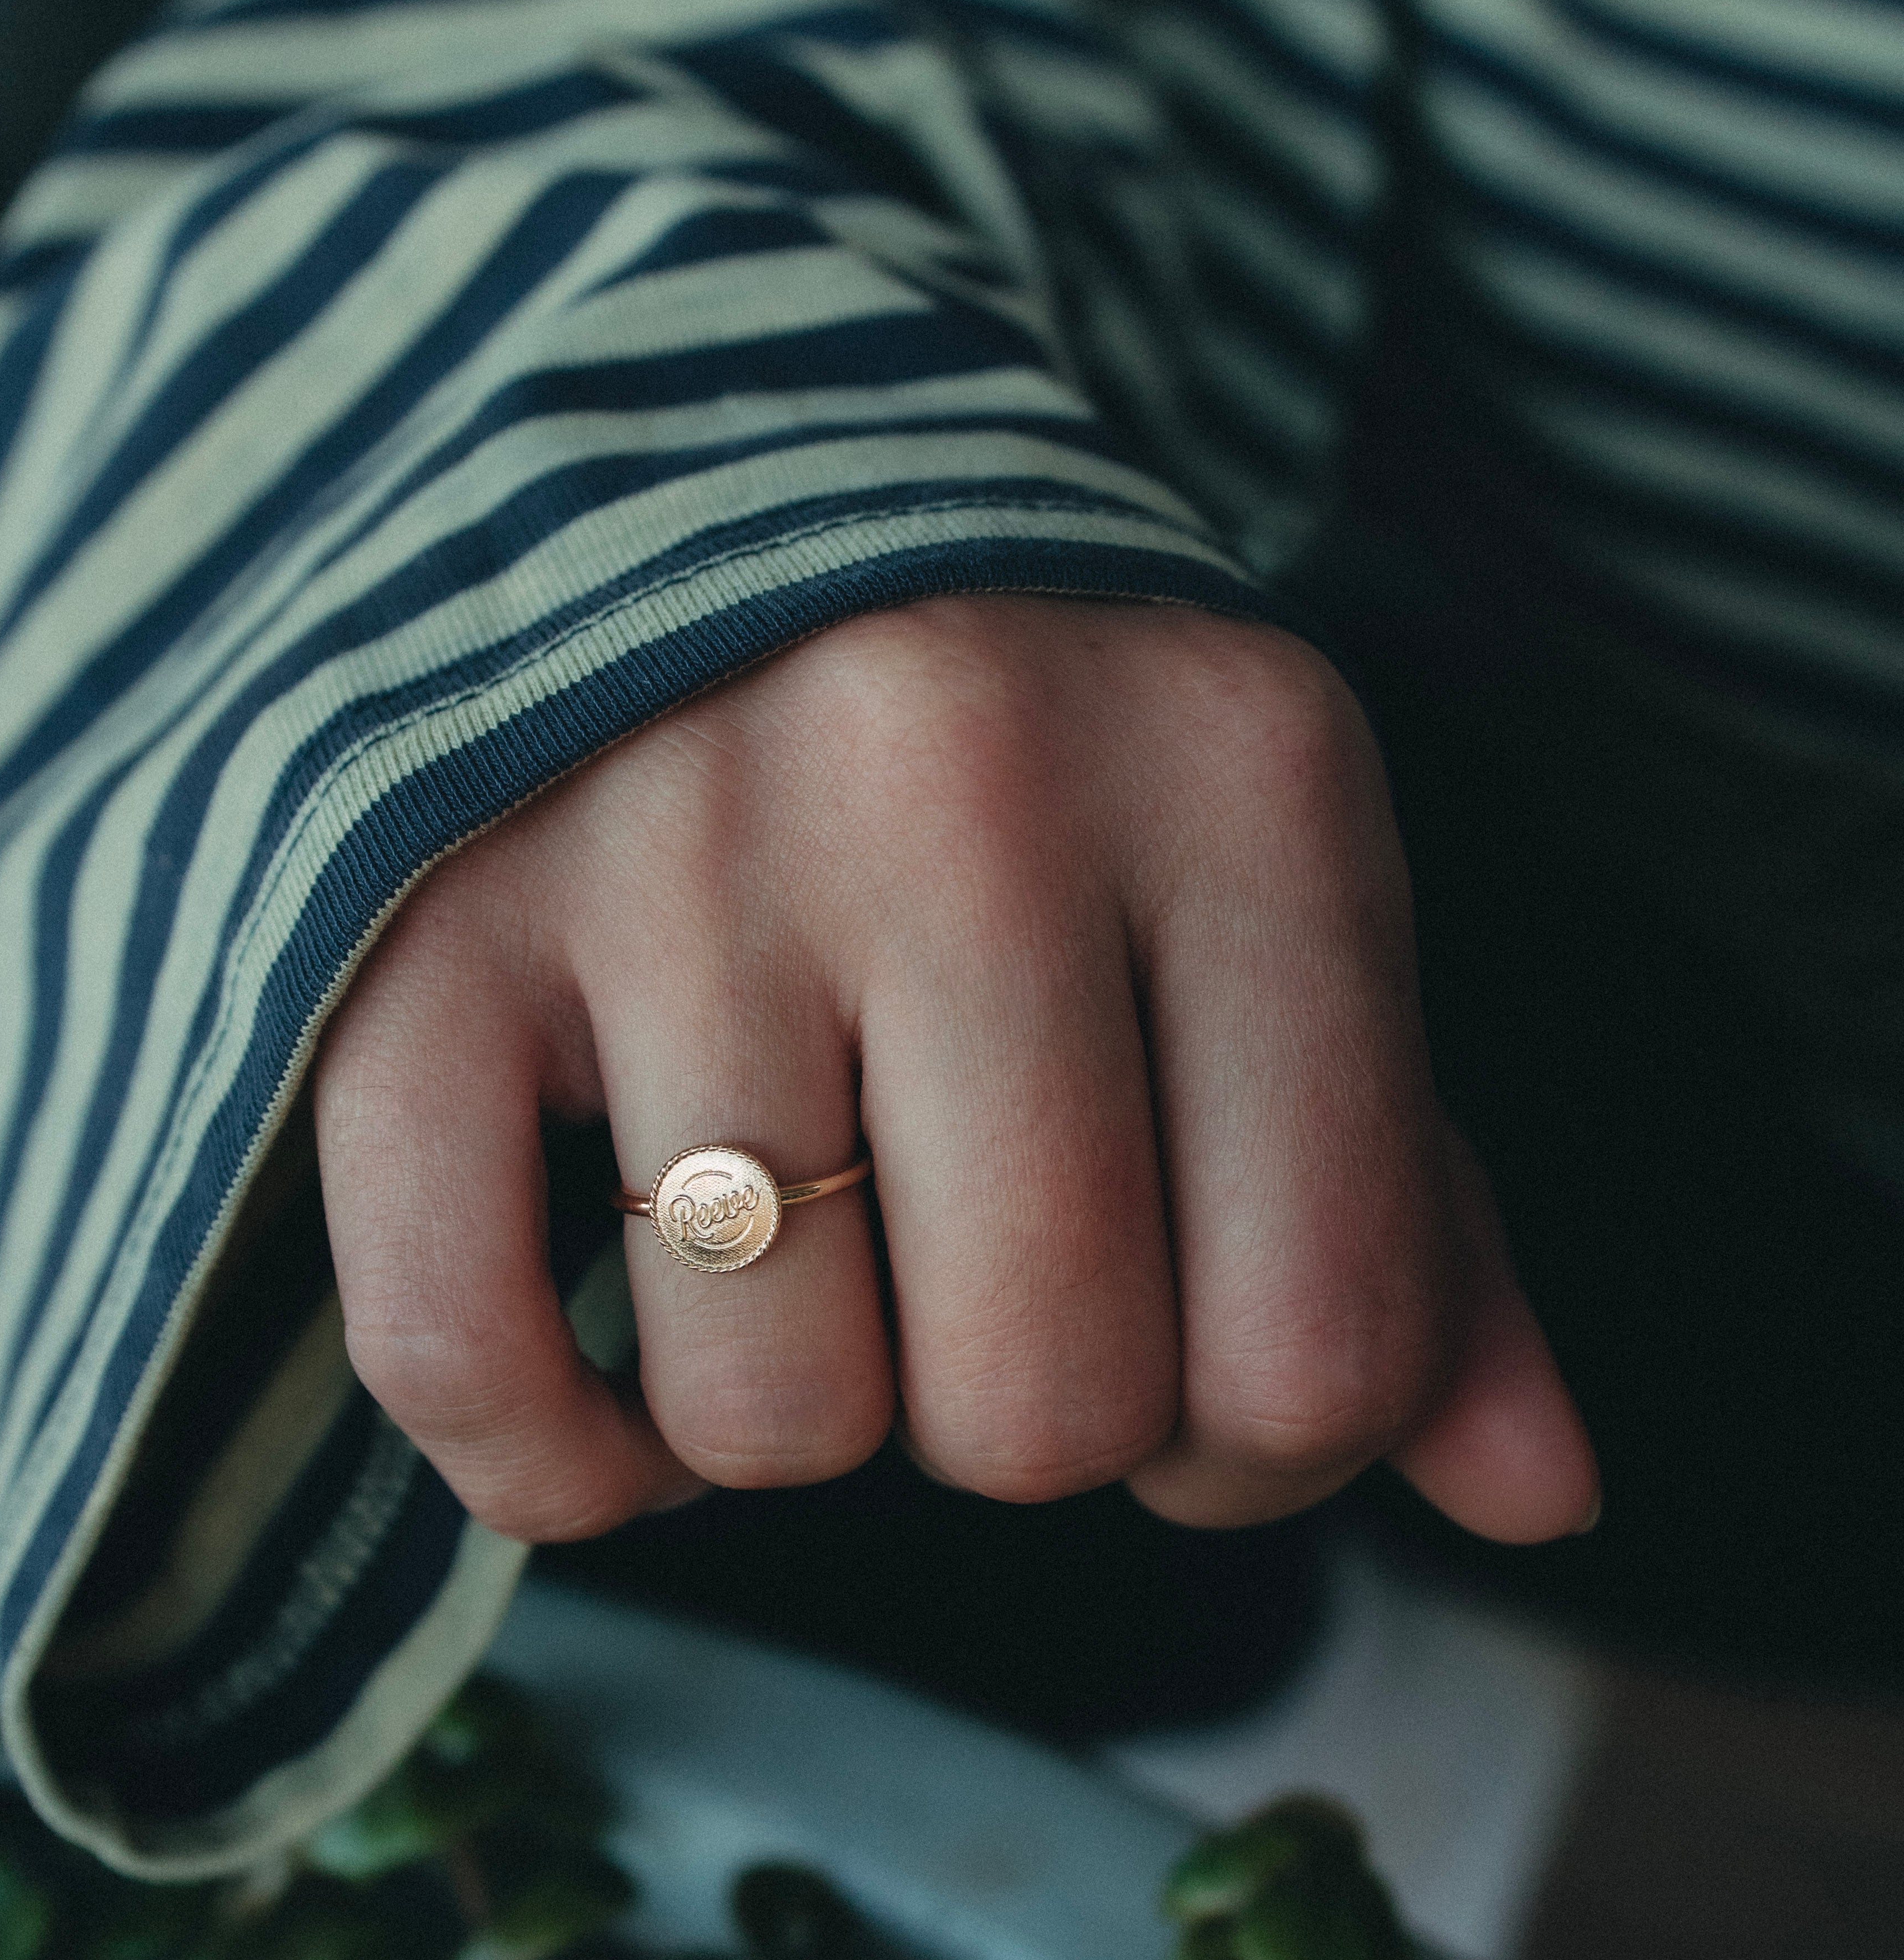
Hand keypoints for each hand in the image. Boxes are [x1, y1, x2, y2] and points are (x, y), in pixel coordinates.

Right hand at [312, 597, 1597, 1545]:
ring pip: (767, 1421)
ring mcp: (669, 850)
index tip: (1172, 1347)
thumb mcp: (1268, 919)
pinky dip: (551, 1462)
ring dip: (788, 1413)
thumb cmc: (1030, 763)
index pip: (1320, 1348)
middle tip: (959, 1273)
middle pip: (1039, 1409)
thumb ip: (1415, 1213)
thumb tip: (1543, 1500)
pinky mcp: (416, 928)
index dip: (1255, 1450)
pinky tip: (612, 1371)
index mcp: (1248, 784)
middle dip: (1011, 1422)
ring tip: (788, 1236)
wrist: (679, 459)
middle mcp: (965, 792)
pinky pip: (465, 1364)